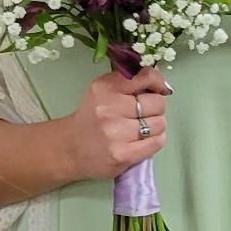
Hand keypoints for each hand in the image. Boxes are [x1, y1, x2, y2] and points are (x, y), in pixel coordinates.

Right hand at [69, 68, 171, 183]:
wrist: (71, 148)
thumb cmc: (92, 118)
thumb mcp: (103, 91)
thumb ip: (129, 82)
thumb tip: (159, 76)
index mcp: (105, 88)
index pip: (145, 76)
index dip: (158, 82)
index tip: (159, 89)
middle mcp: (109, 108)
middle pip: (157, 103)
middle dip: (156, 108)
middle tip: (145, 113)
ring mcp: (116, 133)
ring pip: (160, 124)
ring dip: (156, 126)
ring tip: (142, 128)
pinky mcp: (123, 154)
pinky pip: (157, 142)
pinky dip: (155, 140)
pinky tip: (143, 140)